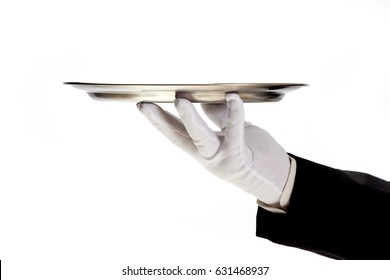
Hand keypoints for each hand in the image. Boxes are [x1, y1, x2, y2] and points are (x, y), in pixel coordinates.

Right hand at [137, 94, 289, 206]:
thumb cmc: (254, 154)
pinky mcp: (238, 158)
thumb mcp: (234, 132)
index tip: (143, 105)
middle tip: (145, 105)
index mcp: (203, 149)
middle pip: (179, 137)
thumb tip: (207, 97)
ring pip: (201, 138)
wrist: (276, 180)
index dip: (159, 120)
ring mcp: (220, 159)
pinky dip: (234, 114)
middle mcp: (207, 156)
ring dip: (190, 120)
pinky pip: (234, 134)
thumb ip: (220, 116)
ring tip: (179, 101)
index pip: (176, 132)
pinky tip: (232, 97)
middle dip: (160, 121)